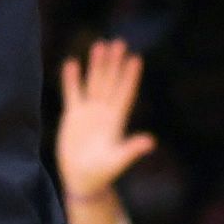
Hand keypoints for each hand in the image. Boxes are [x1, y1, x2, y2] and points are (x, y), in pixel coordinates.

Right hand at [57, 40, 156, 209]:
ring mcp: (88, 112)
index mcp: (116, 122)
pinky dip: (72, 79)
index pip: (124, 94)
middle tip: (119, 42)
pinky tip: (72, 63)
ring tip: (99, 45)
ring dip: (96, 65)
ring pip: (93, 83)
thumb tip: (151, 141)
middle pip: (110, 82)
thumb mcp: (118, 161)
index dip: (130, 77)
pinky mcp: (73, 116)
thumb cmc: (102, 173)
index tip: (136, 59)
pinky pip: (72, 93)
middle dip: (114, 63)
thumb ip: (132, 149)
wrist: (82, 180)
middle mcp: (104, 113)